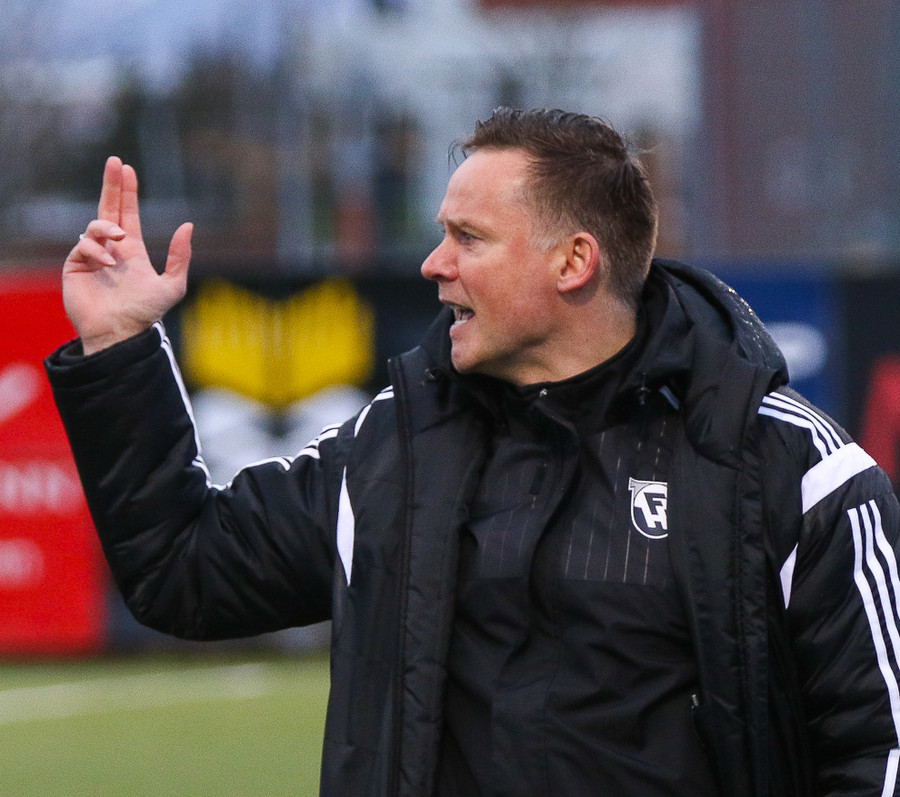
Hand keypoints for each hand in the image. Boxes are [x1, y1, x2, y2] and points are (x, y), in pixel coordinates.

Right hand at [64, 156, 192, 354]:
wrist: (121, 334)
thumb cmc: (146, 314)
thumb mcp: (173, 285)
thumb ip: (180, 256)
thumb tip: (188, 225)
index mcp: (133, 252)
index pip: (128, 214)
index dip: (128, 192)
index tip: (127, 169)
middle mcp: (112, 251)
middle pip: (109, 209)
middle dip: (112, 185)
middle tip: (115, 162)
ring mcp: (93, 258)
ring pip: (95, 226)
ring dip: (108, 227)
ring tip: (120, 239)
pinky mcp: (76, 267)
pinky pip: (83, 246)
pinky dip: (96, 249)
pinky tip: (107, 263)